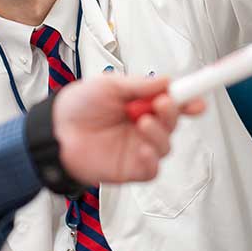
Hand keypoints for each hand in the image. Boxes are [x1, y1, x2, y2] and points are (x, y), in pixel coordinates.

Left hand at [51, 75, 205, 184]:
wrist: (54, 132)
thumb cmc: (78, 107)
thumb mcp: (109, 86)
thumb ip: (139, 86)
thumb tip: (167, 81)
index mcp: (140, 104)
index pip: (171, 102)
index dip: (187, 101)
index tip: (197, 98)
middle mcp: (142, 126)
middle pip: (172, 123)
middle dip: (173, 113)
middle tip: (162, 104)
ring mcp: (137, 148)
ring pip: (165, 145)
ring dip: (160, 133)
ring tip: (143, 122)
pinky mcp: (130, 169)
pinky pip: (152, 169)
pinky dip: (152, 159)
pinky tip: (143, 148)